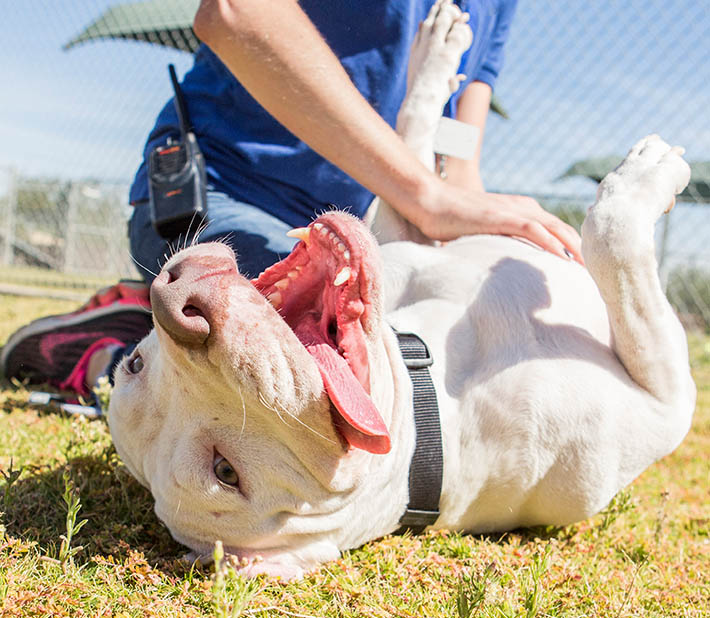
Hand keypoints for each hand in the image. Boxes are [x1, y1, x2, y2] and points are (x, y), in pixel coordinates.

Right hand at [416, 184, 583, 264]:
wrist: (430, 201)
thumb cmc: (451, 220)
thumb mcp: (483, 234)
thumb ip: (498, 244)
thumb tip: (503, 270)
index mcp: (522, 210)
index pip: (557, 229)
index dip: (575, 247)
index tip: (586, 269)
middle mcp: (524, 207)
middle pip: (563, 228)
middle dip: (582, 250)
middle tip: (596, 273)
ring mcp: (513, 210)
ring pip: (554, 228)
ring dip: (574, 247)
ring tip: (587, 268)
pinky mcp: (500, 216)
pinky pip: (533, 229)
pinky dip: (550, 242)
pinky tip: (562, 257)